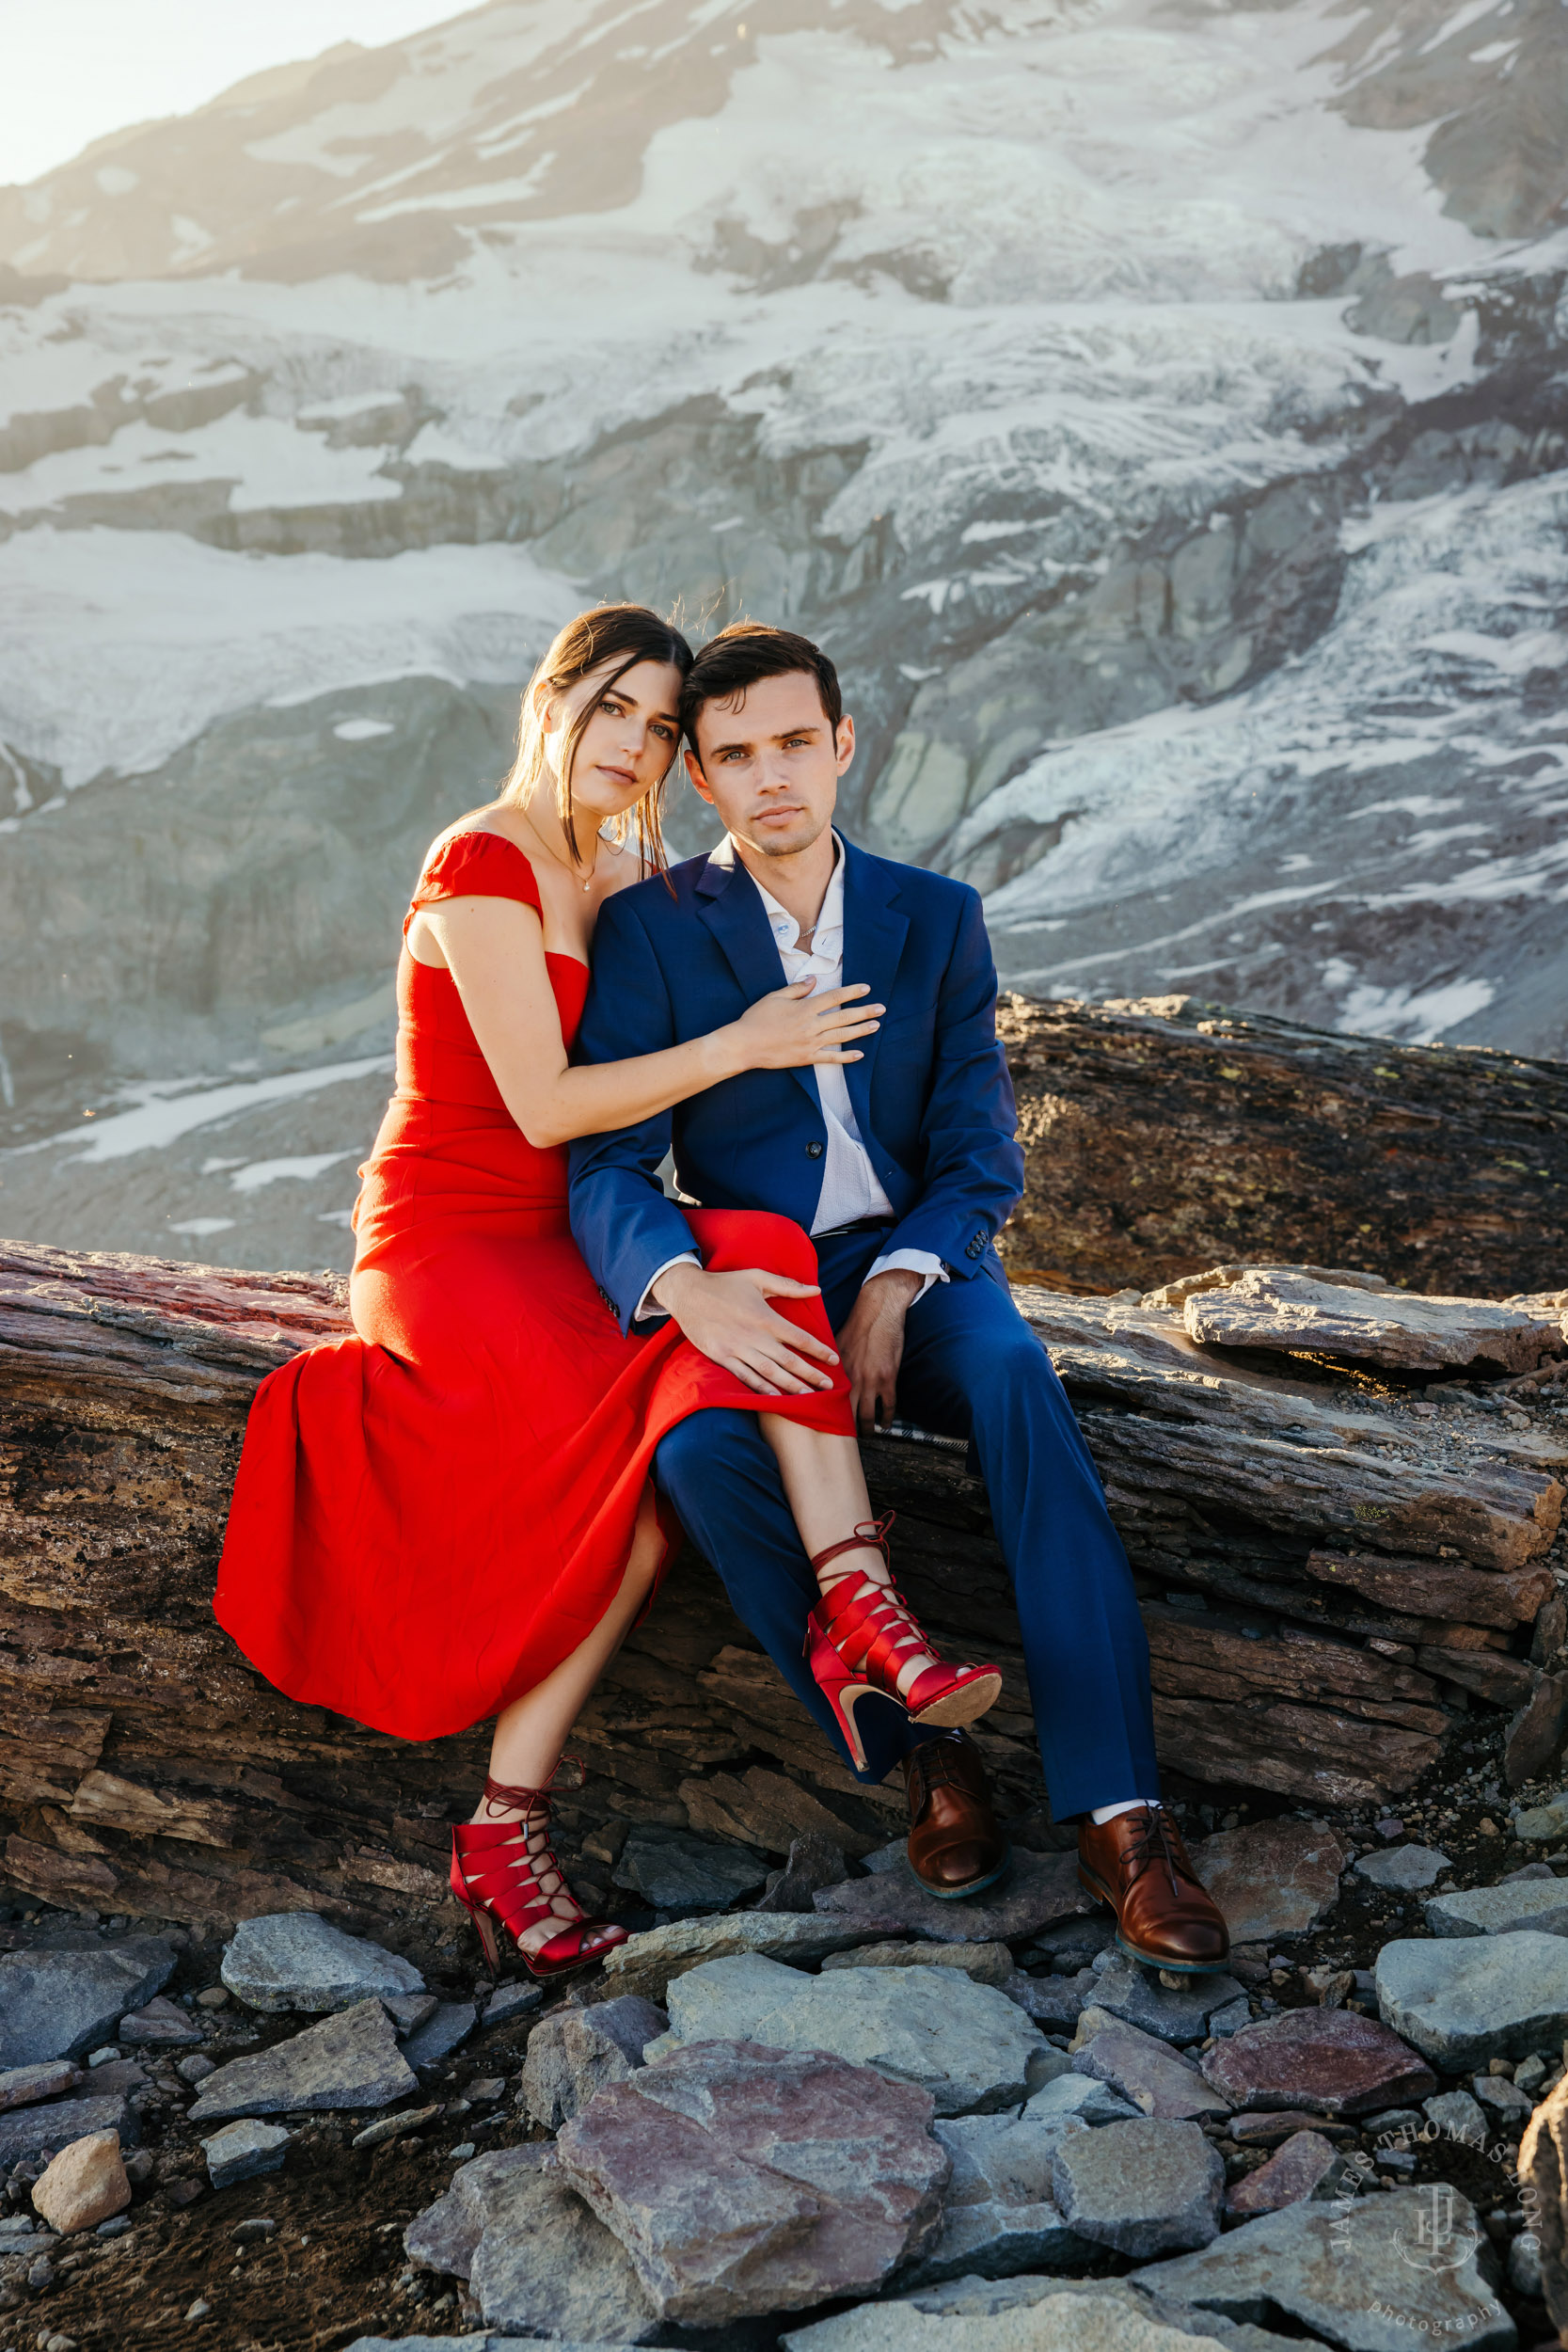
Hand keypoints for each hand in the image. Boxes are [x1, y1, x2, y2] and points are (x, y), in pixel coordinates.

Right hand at [650, 1263, 840, 1395]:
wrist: (688, 1293)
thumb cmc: (725, 1284)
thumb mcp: (757, 1278)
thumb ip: (788, 1286)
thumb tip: (816, 1290)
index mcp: (766, 1317)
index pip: (799, 1338)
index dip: (819, 1350)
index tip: (834, 1360)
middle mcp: (754, 1336)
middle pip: (788, 1360)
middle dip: (811, 1375)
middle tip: (828, 1386)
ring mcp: (737, 1349)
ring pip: (770, 1372)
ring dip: (791, 1386)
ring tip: (809, 1396)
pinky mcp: (722, 1357)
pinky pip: (745, 1377)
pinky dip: (761, 1388)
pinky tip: (775, 1397)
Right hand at [729, 981, 883, 1071]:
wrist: (744, 1045)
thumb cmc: (756, 1019)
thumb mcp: (774, 997)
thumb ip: (796, 989)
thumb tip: (813, 980)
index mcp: (804, 1008)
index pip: (834, 997)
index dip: (852, 992)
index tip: (866, 988)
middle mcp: (811, 1025)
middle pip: (844, 1016)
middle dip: (865, 1011)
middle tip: (881, 1008)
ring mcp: (810, 1043)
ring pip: (841, 1036)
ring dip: (861, 1031)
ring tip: (876, 1026)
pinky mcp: (806, 1058)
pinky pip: (831, 1058)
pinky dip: (846, 1058)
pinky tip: (860, 1055)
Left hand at [838, 1268, 920, 1435]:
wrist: (879, 1310)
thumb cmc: (856, 1325)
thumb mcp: (836, 1344)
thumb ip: (830, 1364)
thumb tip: (820, 1375)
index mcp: (837, 1371)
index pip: (829, 1402)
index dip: (826, 1417)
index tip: (824, 1428)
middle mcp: (852, 1379)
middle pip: (846, 1414)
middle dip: (844, 1430)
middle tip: (843, 1441)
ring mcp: (871, 1380)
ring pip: (867, 1415)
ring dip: (866, 1430)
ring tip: (866, 1437)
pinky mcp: (889, 1378)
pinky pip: (888, 1406)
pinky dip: (887, 1418)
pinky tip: (886, 1425)